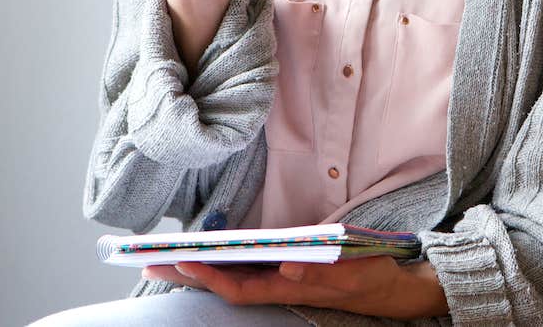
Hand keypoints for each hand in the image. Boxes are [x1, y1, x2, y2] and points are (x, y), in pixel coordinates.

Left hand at [141, 256, 448, 318]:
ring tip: (167, 255)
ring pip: (233, 278)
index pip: (240, 287)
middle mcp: (279, 286)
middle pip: (226, 283)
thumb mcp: (352, 271)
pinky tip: (207, 254)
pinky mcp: (287, 272)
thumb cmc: (369, 275)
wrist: (391, 287)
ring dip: (200, 268)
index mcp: (290, 287)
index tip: (182, 260)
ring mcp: (281, 281)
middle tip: (151, 259)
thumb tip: (286, 265)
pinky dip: (223, 263)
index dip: (210, 276)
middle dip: (189, 273)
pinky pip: (247, 271)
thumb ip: (320, 271)